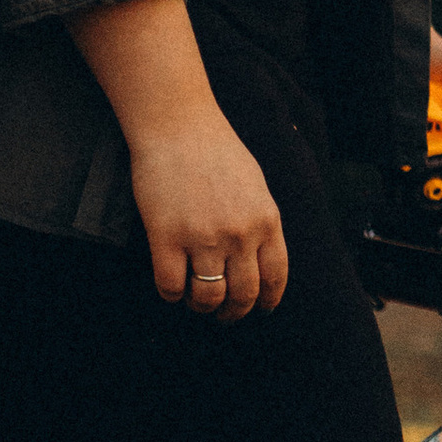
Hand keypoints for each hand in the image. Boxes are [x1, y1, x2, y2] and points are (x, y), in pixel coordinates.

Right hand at [132, 114, 286, 318]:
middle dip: (234, 312)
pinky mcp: (167, 238)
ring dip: (202, 307)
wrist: (179, 127)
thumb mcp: (256, 186)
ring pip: (208, 298)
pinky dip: (172, 295)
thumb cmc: (216, 151)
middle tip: (224, 314)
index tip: (260, 309)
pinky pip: (171, 286)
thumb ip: (260, 222)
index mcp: (266, 221)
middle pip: (243, 295)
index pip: (275, 278)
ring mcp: (203, 238)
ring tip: (196, 301)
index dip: (267, 301)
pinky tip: (172, 288)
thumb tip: (260, 257)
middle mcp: (240, 235)